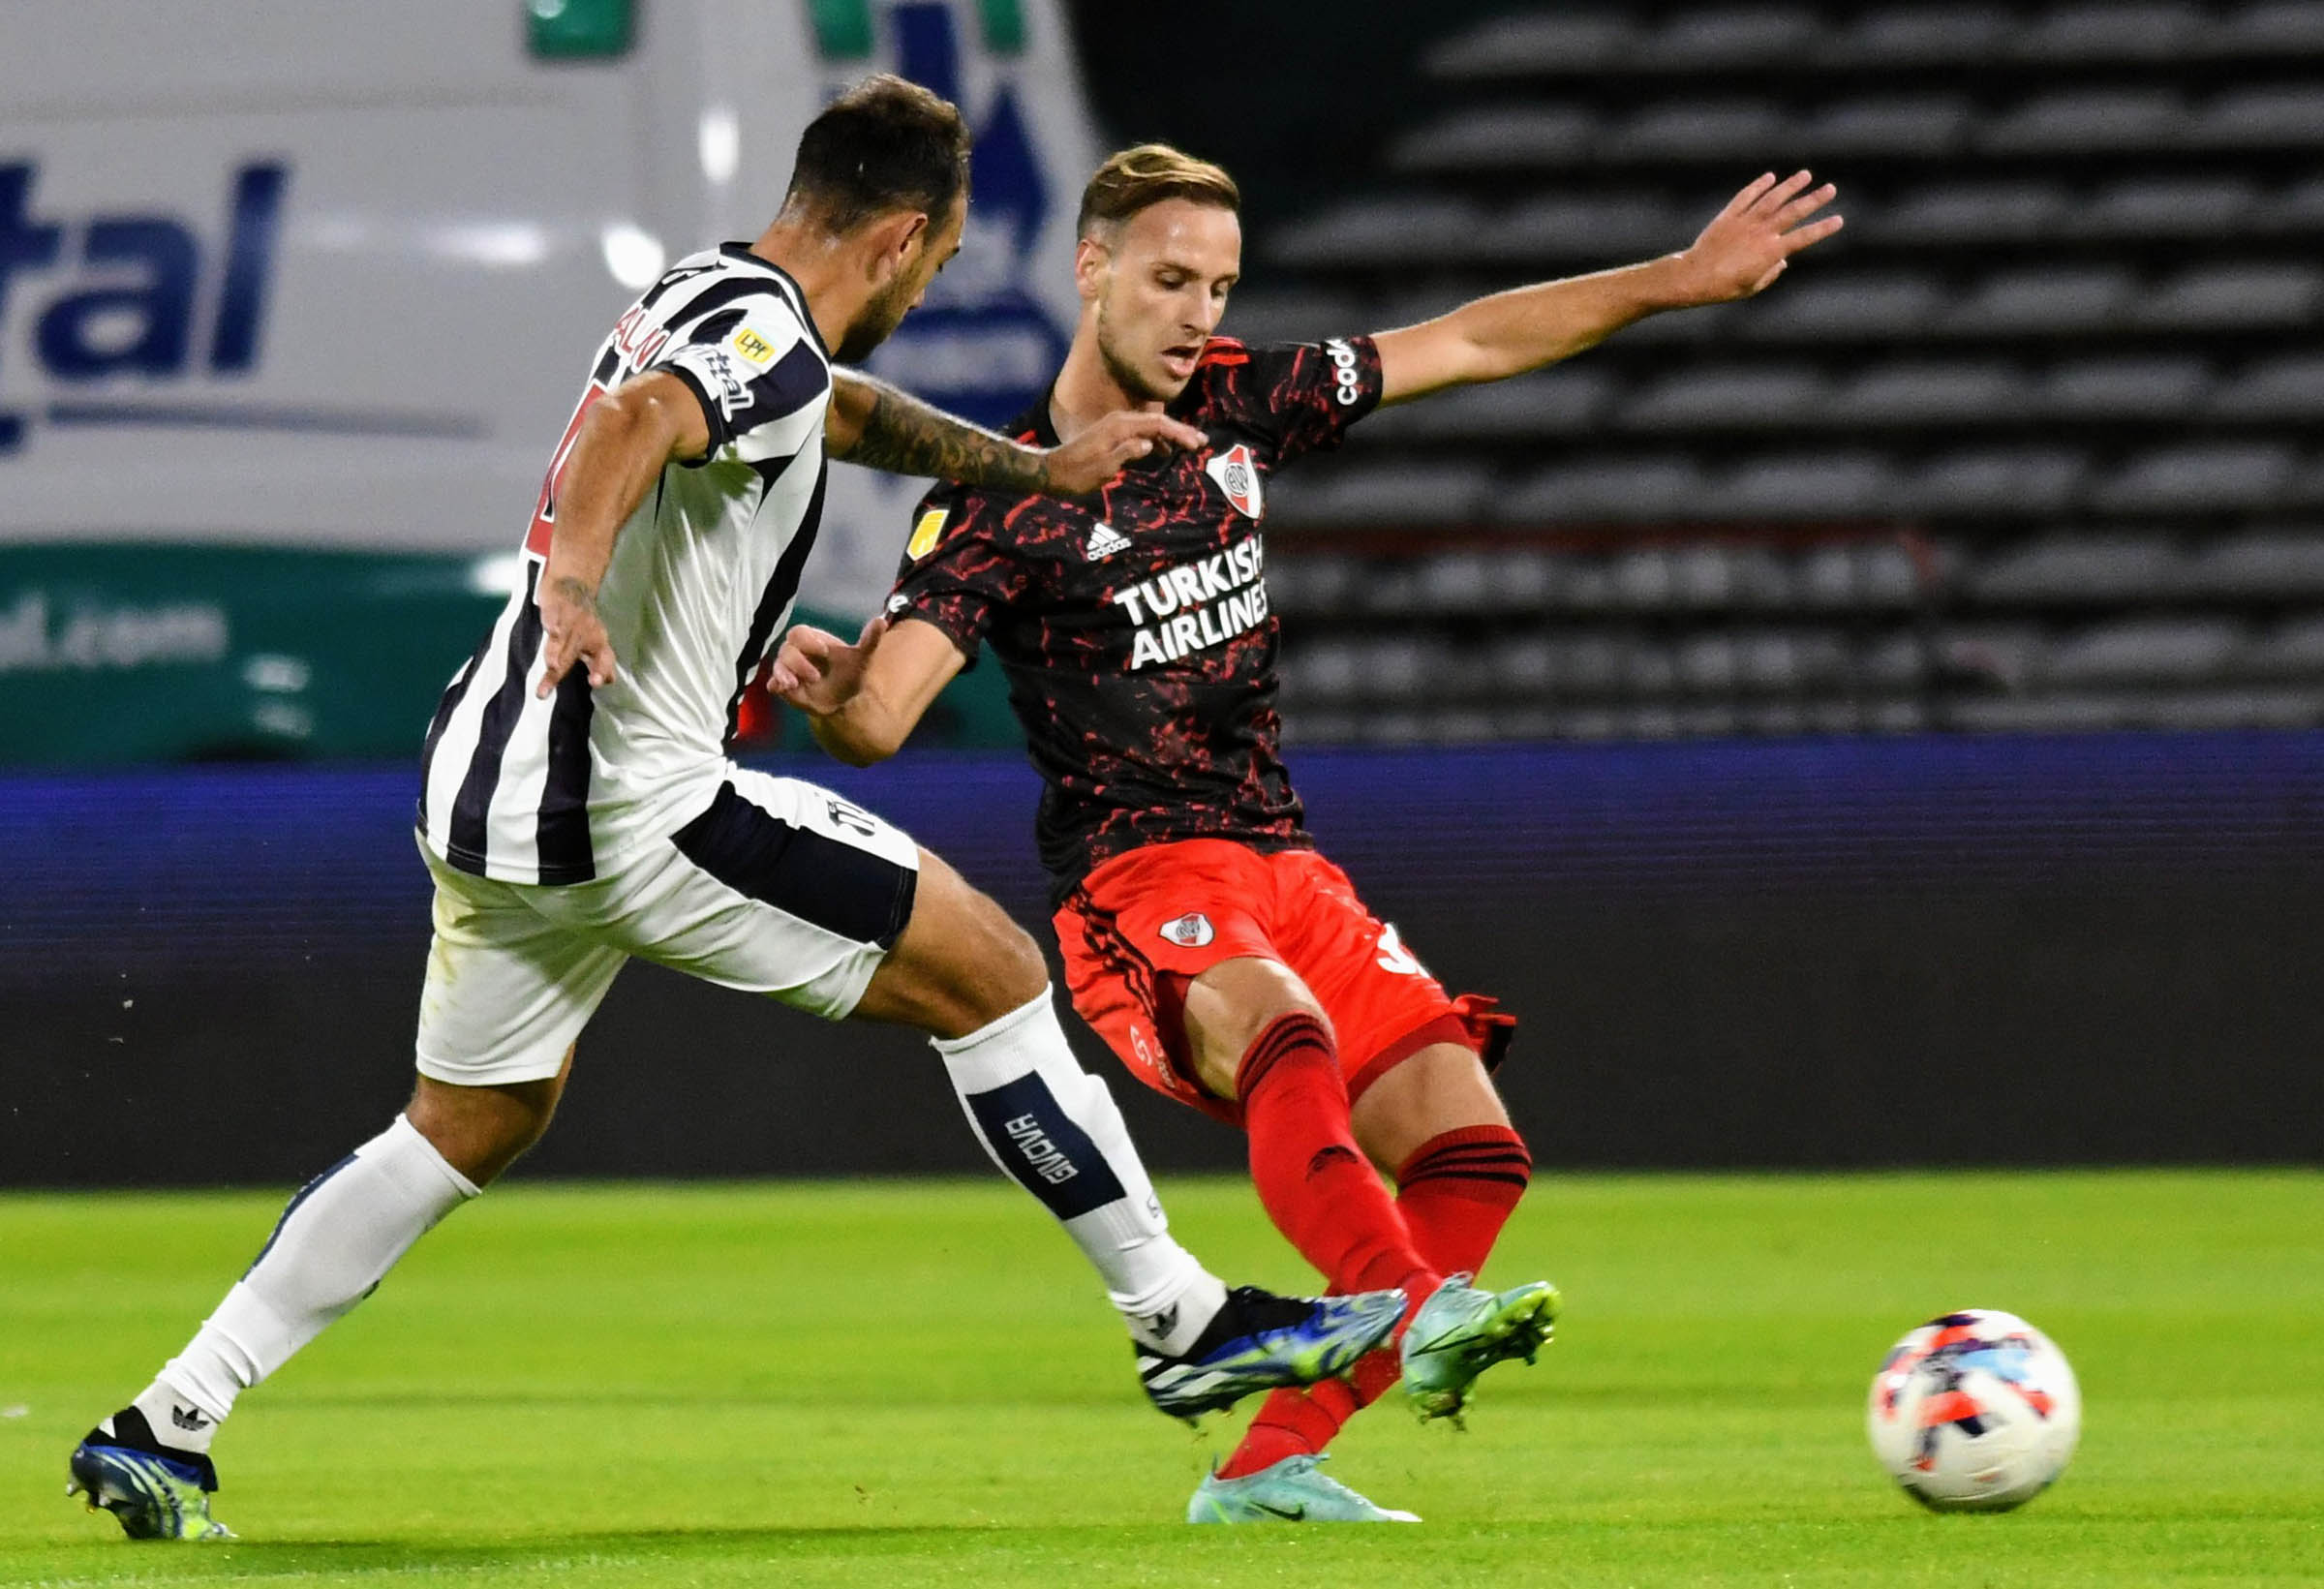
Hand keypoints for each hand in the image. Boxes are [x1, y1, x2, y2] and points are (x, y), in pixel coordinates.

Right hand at [535, 573, 615, 697]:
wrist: (571, 584)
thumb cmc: (583, 620)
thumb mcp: (596, 640)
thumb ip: (599, 661)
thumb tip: (607, 680)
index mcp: (598, 642)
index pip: (603, 659)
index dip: (600, 670)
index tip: (594, 682)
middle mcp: (586, 632)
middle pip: (572, 655)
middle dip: (561, 673)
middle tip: (551, 689)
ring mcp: (569, 620)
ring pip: (560, 641)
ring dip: (555, 653)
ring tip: (552, 666)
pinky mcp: (554, 608)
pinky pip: (553, 618)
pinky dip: (553, 624)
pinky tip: (552, 629)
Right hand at [767, 613, 888, 715]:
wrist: (845, 701)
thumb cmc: (850, 674)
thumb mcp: (862, 658)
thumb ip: (870, 640)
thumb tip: (881, 621)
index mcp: (812, 641)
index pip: (798, 633)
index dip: (807, 641)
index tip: (823, 651)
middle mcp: (796, 653)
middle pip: (786, 649)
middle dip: (798, 662)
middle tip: (815, 676)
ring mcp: (788, 670)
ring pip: (778, 666)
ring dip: (785, 674)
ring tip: (794, 685)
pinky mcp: (784, 687)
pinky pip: (772, 683)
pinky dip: (776, 685)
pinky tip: (784, 688)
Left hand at [1039, 410, 1207, 495]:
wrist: (1050, 471)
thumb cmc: (1075, 474)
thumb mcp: (1101, 469)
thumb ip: (1126, 454)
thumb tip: (1150, 444)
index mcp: (1119, 427)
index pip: (1157, 424)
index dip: (1179, 432)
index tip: (1196, 443)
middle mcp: (1118, 421)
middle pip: (1157, 421)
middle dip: (1180, 431)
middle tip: (1201, 441)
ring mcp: (1114, 426)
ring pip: (1150, 425)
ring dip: (1170, 434)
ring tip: (1189, 445)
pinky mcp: (1111, 434)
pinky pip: (1140, 431)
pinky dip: (1155, 439)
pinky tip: (1163, 450)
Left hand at [1673, 170, 1844, 303]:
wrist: (1693, 277)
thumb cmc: (1723, 288)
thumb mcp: (1752, 287)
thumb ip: (1771, 273)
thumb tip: (1783, 262)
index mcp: (1770, 253)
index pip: (1803, 238)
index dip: (1822, 229)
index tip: (1838, 220)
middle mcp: (1761, 233)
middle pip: (1793, 212)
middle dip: (1814, 199)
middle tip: (1831, 188)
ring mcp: (1744, 222)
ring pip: (1772, 199)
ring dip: (1790, 185)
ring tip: (1806, 175)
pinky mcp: (1728, 216)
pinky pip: (1746, 197)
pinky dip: (1758, 186)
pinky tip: (1770, 177)